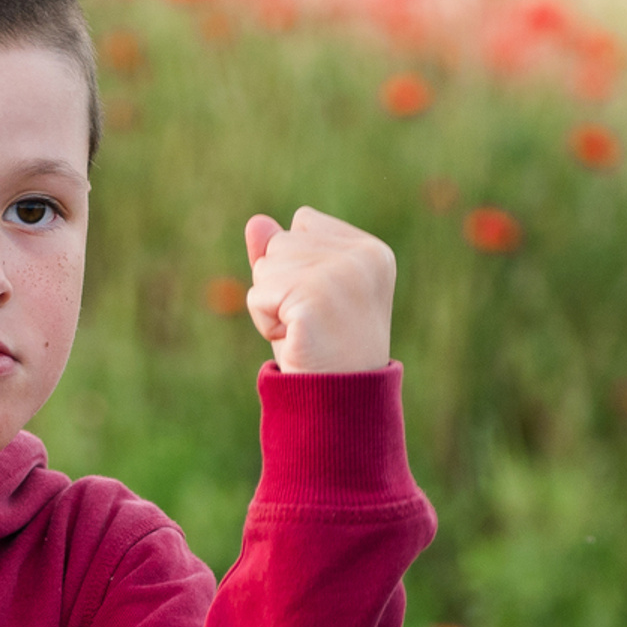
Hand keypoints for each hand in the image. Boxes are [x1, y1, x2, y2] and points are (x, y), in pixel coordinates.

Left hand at [243, 207, 396, 373]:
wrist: (339, 404)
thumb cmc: (322, 351)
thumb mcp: (303, 294)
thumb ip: (283, 254)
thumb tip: (256, 221)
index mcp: (371, 251)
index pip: (304, 222)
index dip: (298, 265)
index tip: (324, 304)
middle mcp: (362, 256)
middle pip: (280, 242)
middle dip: (280, 286)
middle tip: (311, 324)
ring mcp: (341, 275)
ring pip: (265, 266)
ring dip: (271, 305)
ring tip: (304, 333)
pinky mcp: (314, 297)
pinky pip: (257, 295)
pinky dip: (265, 323)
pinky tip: (296, 342)